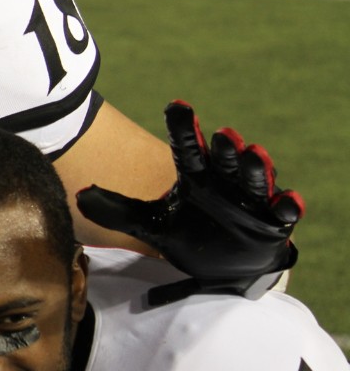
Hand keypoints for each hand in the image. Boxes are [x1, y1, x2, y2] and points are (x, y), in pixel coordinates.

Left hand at [76, 101, 303, 301]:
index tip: (176, 104)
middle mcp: (225, 182)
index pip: (186, 147)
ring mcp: (251, 201)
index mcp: (196, 176)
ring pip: (254, 179)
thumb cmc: (188, 233)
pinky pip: (283, 213)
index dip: (182, 126)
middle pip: (224, 159)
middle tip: (221, 133)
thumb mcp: (150, 225)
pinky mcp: (273, 224)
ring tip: (253, 154)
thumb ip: (118, 210)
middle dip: (224, 147)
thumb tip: (81, 196)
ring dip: (255, 167)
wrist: (224, 266)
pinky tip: (288, 199)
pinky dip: (287, 205)